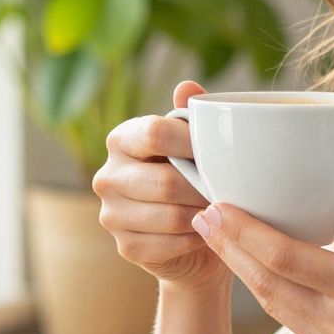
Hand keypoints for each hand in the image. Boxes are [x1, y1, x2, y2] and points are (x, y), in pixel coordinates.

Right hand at [92, 81, 227, 289]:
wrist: (193, 236)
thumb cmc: (194, 180)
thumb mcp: (194, 145)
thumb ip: (190, 116)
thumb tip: (186, 87)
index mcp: (121, 139)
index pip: (154, 133)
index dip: (191, 142)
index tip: (219, 151)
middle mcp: (107, 176)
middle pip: (165, 181)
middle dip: (203, 188)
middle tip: (227, 189)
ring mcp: (111, 214)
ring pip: (171, 215)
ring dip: (203, 215)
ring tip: (219, 209)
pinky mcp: (125, 247)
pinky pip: (170, 244)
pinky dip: (196, 239)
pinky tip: (204, 231)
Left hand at [190, 153, 333, 333]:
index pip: (286, 259)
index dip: (243, 233)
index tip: (217, 206)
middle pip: (267, 283)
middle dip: (229, 248)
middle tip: (202, 213)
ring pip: (275, 306)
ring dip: (244, 272)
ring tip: (219, 238)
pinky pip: (294, 325)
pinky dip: (273, 295)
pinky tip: (263, 273)